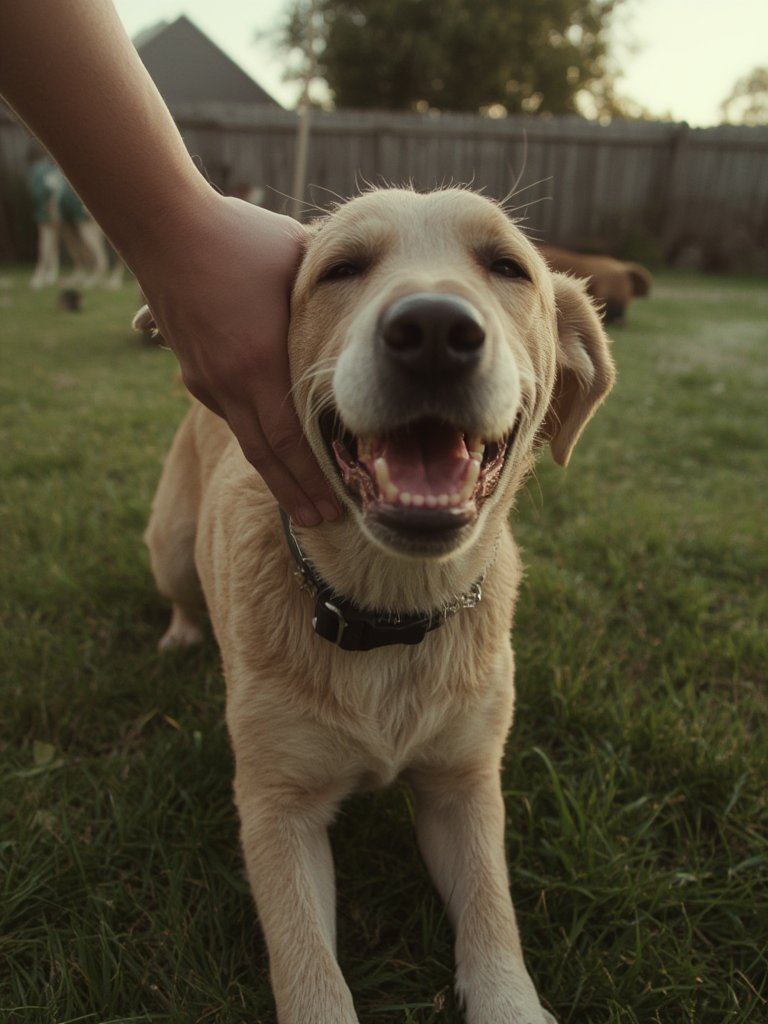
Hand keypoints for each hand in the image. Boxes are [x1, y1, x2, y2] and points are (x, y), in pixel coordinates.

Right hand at [133, 193, 340, 526]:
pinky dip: (255, 436)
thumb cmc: (239, 238)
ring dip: (274, 470)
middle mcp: (231, 384)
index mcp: (260, 365)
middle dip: (296, 494)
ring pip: (247, 439)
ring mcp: (207, 379)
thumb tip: (372, 299)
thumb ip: (329, 294)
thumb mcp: (297, 262)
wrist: (163, 228)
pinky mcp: (194, 369)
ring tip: (299, 496)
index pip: (291, 443)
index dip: (315, 480)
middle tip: (322, 523)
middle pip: (268, 458)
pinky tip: (271, 446)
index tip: (339, 508)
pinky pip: (231, 414)